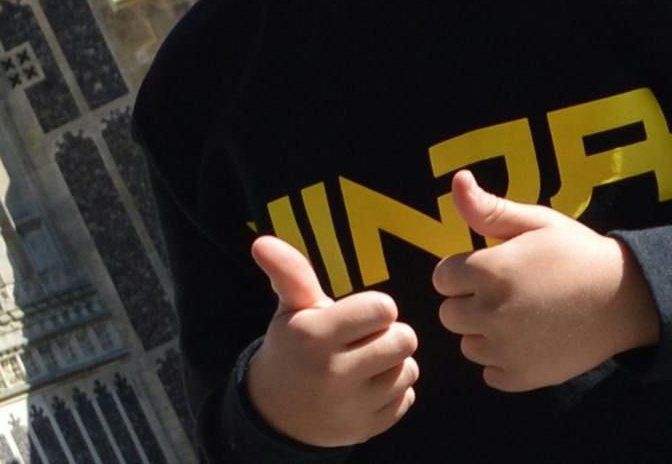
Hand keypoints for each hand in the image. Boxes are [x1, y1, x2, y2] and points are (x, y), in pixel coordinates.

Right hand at [242, 235, 418, 446]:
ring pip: (408, 370)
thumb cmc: (291, 348)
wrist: (276, 414)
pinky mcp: (367, 429)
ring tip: (364, 364)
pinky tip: (365, 389)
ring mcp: (352, 406)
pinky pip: (406, 398)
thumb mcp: (289, 311)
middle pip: (404, 339)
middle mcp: (333, 373)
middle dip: (388, 335)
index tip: (356, 317)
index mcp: (314, 337)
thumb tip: (262, 242)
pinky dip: (392, 392)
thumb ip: (289, 274)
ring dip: (392, 364)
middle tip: (363, 340)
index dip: (375, 308)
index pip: (383, 308)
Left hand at [431, 169, 660, 390]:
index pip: (442, 277)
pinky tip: (529, 342)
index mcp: (489, 271)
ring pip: (468, 345)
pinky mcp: (523, 376)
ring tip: (521, 317)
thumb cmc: (578, 254)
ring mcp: (506, 349)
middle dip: (471, 302)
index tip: (495, 269)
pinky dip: (504, 362)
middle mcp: (491, 312)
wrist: (626, 298)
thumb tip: (457, 179)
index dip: (466, 271)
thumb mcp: (536, 221)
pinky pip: (491, 374)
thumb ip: (488, 208)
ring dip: (485, 334)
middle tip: (510, 294)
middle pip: (450, 313)